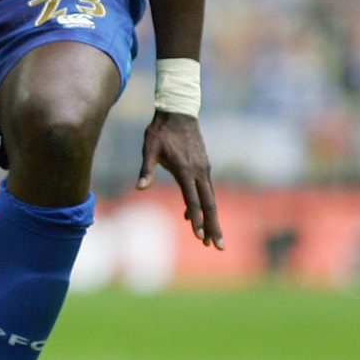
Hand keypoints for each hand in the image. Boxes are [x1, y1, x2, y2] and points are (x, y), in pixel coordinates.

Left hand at [137, 112, 221, 248]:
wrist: (179, 112)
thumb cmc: (160, 131)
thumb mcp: (149, 147)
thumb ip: (146, 169)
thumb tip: (139, 187)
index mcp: (185, 169)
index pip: (193, 200)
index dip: (197, 219)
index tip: (200, 236)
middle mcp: (199, 172)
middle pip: (209, 204)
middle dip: (214, 226)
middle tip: (219, 247)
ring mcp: (204, 169)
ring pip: (211, 198)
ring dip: (213, 219)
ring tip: (214, 239)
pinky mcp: (204, 166)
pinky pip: (206, 190)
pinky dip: (204, 204)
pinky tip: (193, 214)